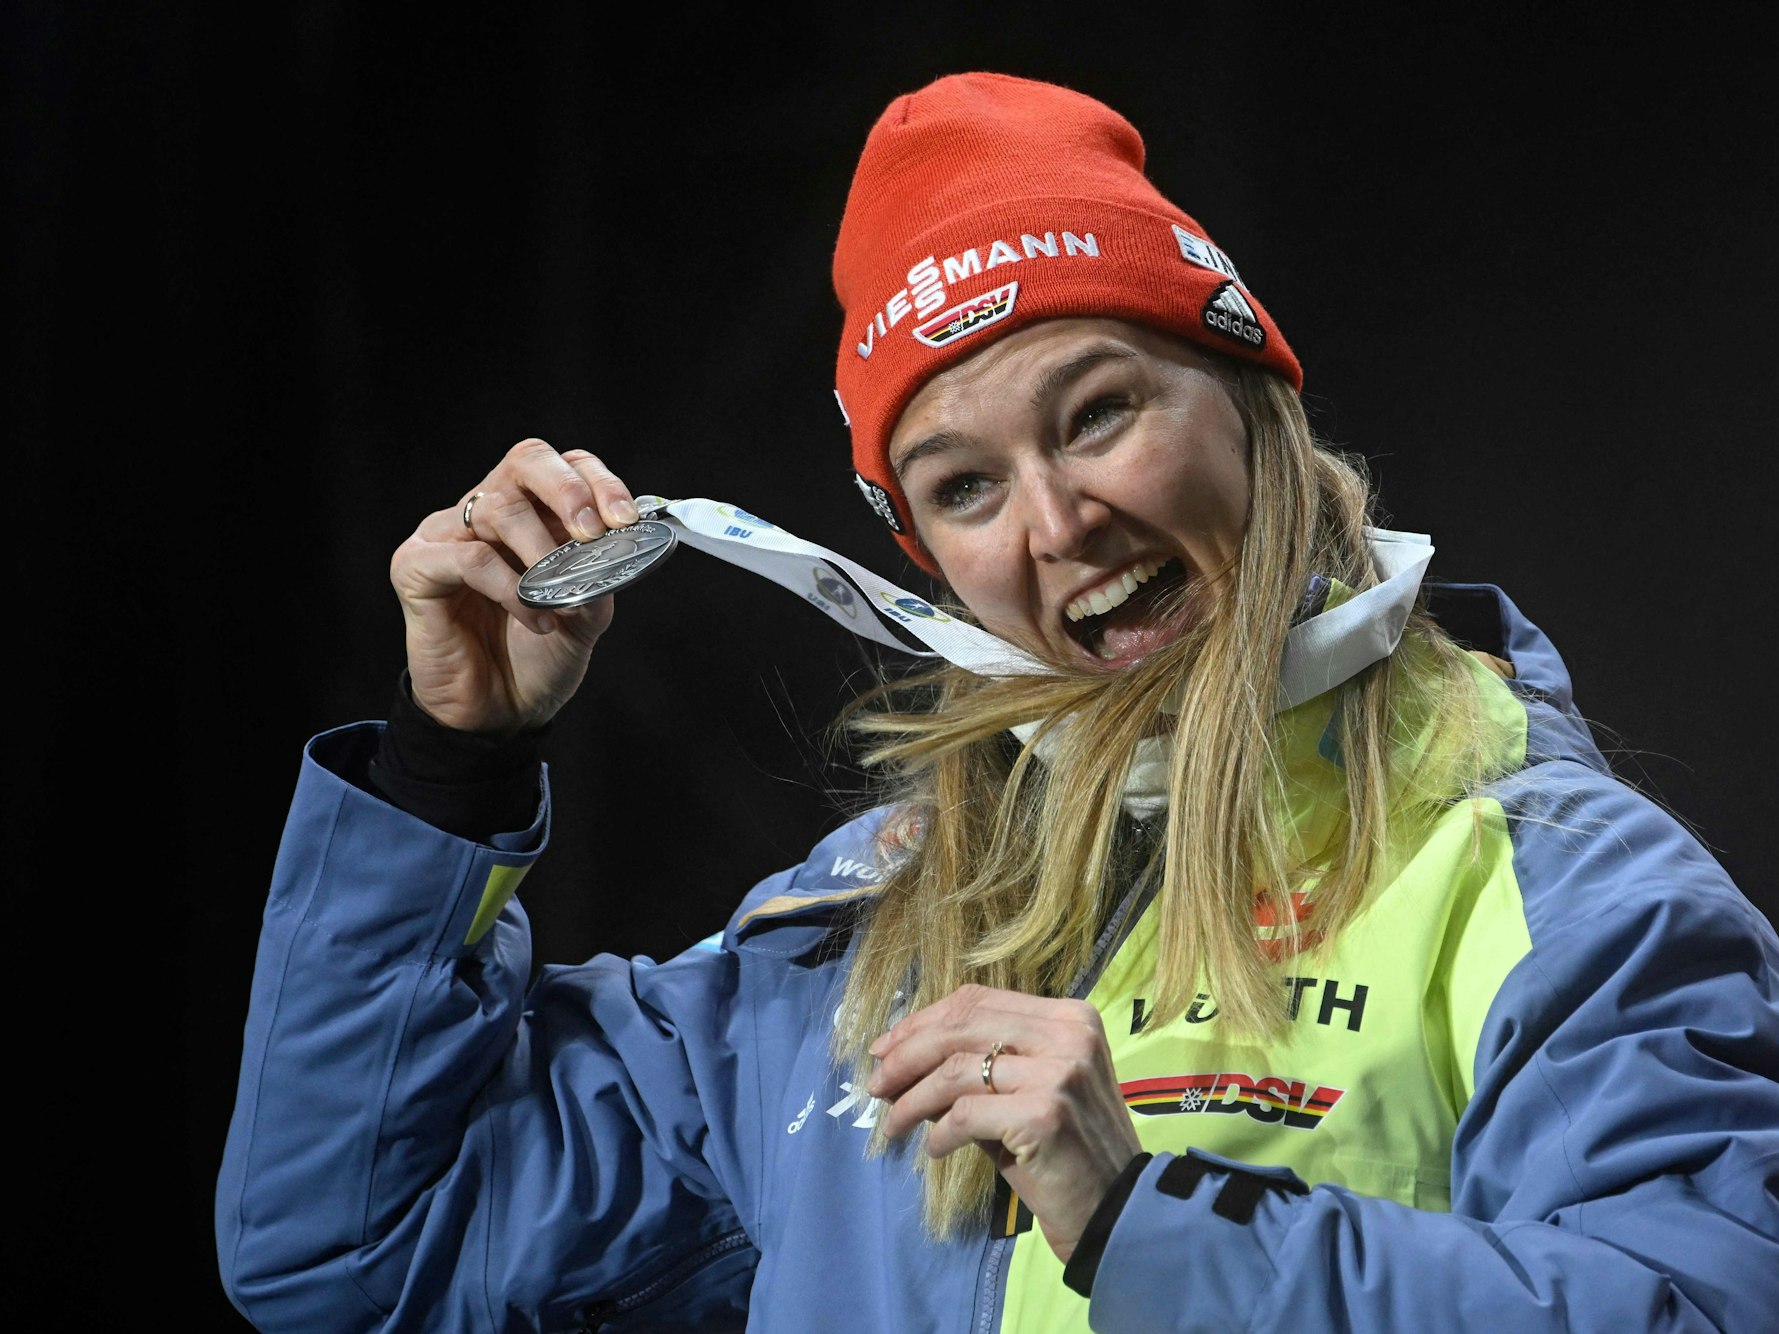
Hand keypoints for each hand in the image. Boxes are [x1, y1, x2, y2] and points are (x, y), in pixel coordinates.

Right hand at [389, 439, 639, 733]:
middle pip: (526, 461)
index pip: (563, 465)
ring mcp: (446, 537)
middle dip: (568, 491)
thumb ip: (599, 575)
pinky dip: (510, 587)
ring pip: (497, 508)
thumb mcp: (585, 614)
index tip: (624, 519)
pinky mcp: (416, 568)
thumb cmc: (538, 657)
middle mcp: (484, 513)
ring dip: (542, 552)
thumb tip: (613, 547)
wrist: (500, 713)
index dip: (597, 482)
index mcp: (530, 514)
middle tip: (591, 532)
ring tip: (560, 597)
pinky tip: (534, 618)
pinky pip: (467, 558)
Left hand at [865, 983, 1141, 1262]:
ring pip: (956, 1071)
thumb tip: (902, 1059)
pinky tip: (933, 1149)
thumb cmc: (1067, 1150)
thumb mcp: (1031, 1090)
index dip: (923, 1021)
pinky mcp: (1045, 1115)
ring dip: (912, 1099)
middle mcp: (1068, 1035)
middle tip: (875, 1085)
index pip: (978, 1001)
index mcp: (1069, 1017)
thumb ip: (981, 1065)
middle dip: (906, 1055)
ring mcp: (1060, 1073)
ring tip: (892, 1124)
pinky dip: (939, 1133)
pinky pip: (966, 1116)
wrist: (1117, 1210)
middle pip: (961, 1027)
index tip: (886, 1047)